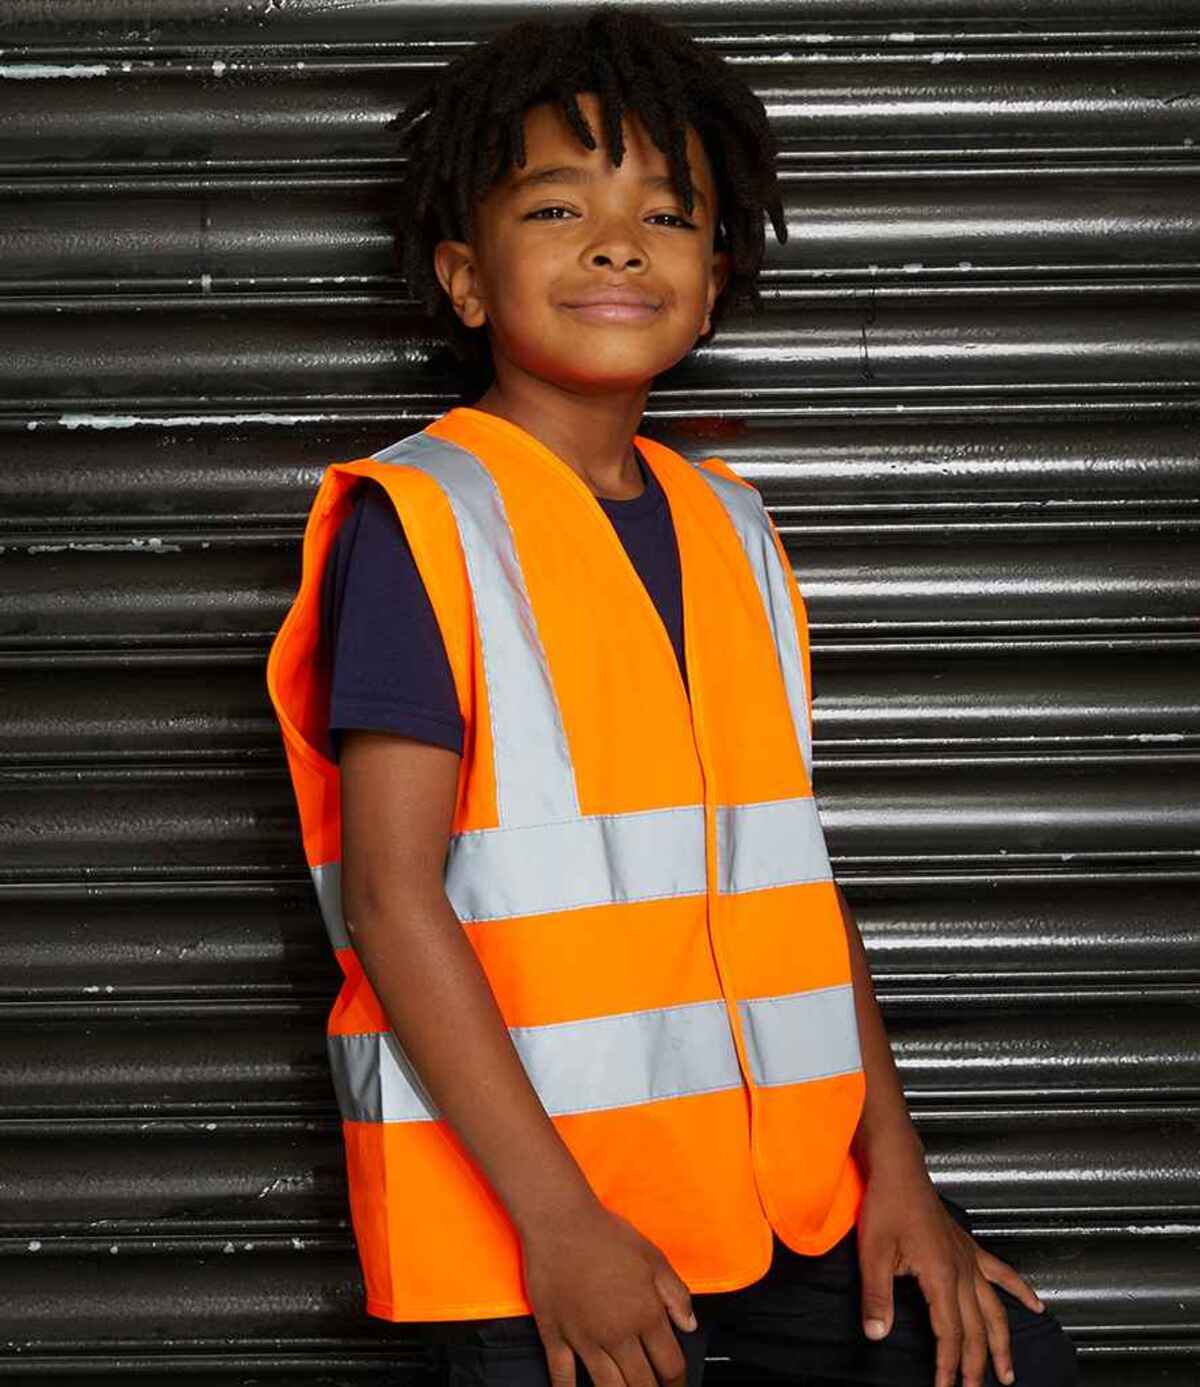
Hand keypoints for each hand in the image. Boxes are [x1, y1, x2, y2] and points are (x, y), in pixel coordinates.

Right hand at [519, 1200, 695, 1386]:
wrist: (560, 1222)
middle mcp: (617, 1334)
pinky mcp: (555, 1335)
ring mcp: (584, 1338)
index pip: (670, 1365)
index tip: (677, 1384)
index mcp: (645, 1314)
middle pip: (642, 1384)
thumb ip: (676, 1294)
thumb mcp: (653, 1257)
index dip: (678, 1381)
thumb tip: (689, 1325)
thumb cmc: (605, 1234)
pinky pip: (563, 1377)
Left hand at [856, 1161, 1046, 1386]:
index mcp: (941, 1275)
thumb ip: (876, 1296)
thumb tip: (876, 1334)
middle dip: (976, 1366)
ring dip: (1003, 1343)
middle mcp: (962, 1270)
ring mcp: (969, 1258)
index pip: (949, 1334)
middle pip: (976, 1330)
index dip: (947, 1365)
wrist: (898, 1169)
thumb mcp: (872, 1253)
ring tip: (1009, 1372)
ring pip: (994, 1309)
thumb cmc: (886, 1204)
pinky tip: (1036, 1305)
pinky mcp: (968, 1246)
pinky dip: (1020, 1290)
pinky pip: (1001, 1272)